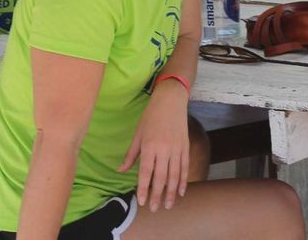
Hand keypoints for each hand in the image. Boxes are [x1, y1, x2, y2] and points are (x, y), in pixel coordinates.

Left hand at [118, 80, 189, 211]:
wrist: (171, 100)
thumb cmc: (151, 116)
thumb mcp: (138, 134)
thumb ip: (131, 154)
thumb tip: (121, 170)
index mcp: (150, 146)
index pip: (146, 172)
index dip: (144, 188)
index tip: (143, 202)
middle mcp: (165, 149)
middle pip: (161, 176)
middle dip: (158, 194)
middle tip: (156, 208)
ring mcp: (177, 148)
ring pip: (175, 174)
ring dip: (172, 191)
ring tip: (169, 204)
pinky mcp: (186, 146)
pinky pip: (185, 166)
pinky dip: (184, 180)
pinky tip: (181, 191)